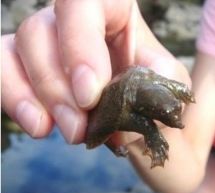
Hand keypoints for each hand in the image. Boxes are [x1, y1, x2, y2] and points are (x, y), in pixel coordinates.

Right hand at [1, 0, 189, 144]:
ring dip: (37, 96)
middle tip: (79, 129)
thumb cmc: (158, 95)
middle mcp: (76, 22)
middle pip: (43, 30)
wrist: (148, 119)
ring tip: (69, 133)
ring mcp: (50, 43)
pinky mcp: (30, 67)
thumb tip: (132, 101)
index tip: (89, 94)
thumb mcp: (172, 86)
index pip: (84, 2)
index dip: (80, 44)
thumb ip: (160, 84)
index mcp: (115, 12)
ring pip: (19, 48)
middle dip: (58, 88)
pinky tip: (39, 128)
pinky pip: (4, 69)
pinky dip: (14, 99)